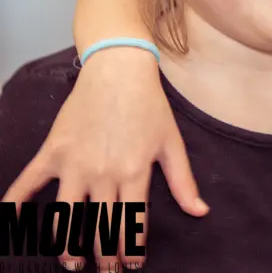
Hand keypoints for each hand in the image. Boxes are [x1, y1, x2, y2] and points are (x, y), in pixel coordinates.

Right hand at [2, 48, 207, 268]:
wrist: (119, 70)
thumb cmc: (149, 106)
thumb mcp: (171, 143)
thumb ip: (183, 181)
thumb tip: (200, 211)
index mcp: (134, 172)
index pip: (131, 224)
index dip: (131, 250)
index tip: (131, 265)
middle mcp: (102, 173)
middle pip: (99, 226)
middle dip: (103, 255)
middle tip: (106, 270)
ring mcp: (74, 164)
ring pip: (65, 216)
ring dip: (66, 245)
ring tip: (72, 263)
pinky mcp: (52, 152)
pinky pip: (27, 184)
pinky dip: (13, 206)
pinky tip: (9, 227)